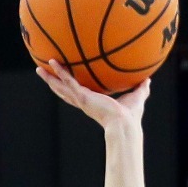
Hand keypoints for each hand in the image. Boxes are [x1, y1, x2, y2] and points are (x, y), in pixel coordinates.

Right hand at [36, 60, 150, 127]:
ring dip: (50, 78)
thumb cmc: (131, 117)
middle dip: (54, 83)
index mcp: (93, 104)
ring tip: (39, 68)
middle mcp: (85, 102)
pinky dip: (60, 71)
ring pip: (61, 87)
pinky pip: (68, 81)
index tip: (65, 83)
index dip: (70, 88)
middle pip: (64, 92)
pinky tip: (52, 62)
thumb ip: (141, 89)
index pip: (78, 95)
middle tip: (44, 74)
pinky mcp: (83, 97)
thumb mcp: (136, 98)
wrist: (125, 125)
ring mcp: (82, 100)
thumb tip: (148, 80)